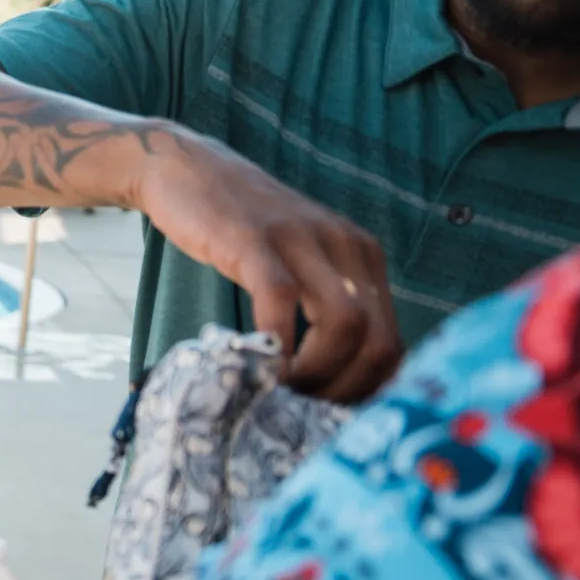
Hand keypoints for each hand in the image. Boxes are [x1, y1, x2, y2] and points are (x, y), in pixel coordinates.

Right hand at [133, 132, 400, 401]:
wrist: (185, 168)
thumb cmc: (237, 227)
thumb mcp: (300, 259)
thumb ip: (325, 299)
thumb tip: (335, 373)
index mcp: (363, 256)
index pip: (394, 341)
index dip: (367, 389)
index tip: (328, 411)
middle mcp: (346, 245)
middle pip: (378, 340)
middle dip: (344, 389)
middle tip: (301, 409)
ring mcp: (303, 240)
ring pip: (343, 324)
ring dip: (315, 373)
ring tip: (279, 390)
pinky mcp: (257, 240)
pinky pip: (281, 302)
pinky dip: (274, 344)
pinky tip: (256, 364)